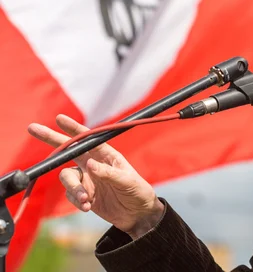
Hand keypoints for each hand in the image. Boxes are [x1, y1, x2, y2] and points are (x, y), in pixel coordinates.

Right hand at [28, 115, 164, 238]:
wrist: (138, 215)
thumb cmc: (138, 192)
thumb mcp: (127, 181)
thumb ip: (108, 173)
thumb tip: (89, 165)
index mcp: (106, 155)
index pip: (88, 139)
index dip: (73, 128)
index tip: (59, 118)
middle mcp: (94, 164)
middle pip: (68, 150)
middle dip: (51, 139)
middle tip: (33, 128)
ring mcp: (87, 179)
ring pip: (67, 177)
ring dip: (73, 188)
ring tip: (86, 199)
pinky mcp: (83, 195)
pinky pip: (71, 195)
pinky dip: (76, 201)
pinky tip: (88, 207)